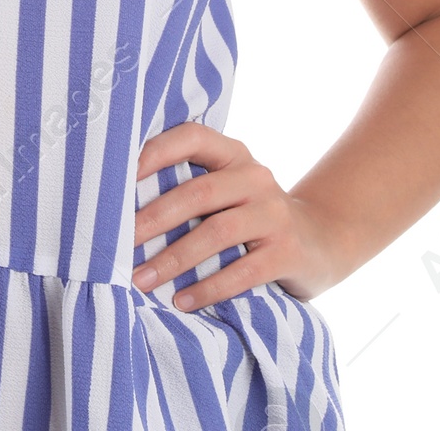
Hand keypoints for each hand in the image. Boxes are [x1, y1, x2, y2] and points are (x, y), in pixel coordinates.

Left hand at [131, 122, 343, 308]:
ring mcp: (274, 213)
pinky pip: (243, 272)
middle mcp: (255, 176)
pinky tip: (182, 301)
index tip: (119, 176)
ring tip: (141, 279)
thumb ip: (191, 187)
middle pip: (198, 192)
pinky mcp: (287, 252)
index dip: (156, 151)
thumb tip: (122, 206)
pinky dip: (208, 288)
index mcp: (233, 154)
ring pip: (216, 232)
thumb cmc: (252, 214)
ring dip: (174, 259)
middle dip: (153, 218)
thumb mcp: (229, 190)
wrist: (321, 240)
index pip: (192, 137)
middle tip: (118, 242)